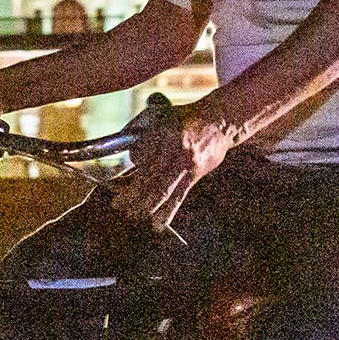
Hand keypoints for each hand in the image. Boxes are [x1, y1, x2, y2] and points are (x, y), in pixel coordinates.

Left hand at [111, 104, 233, 229]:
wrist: (219, 122)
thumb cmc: (189, 118)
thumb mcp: (162, 116)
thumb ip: (143, 132)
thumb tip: (133, 156)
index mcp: (163, 133)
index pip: (140, 154)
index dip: (131, 166)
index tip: (123, 174)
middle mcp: (174, 151)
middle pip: (147, 177)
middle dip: (131, 194)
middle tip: (119, 205)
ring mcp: (185, 165)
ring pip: (161, 190)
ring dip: (145, 206)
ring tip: (132, 215)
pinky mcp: (195, 175)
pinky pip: (179, 197)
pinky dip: (167, 212)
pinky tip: (157, 223)